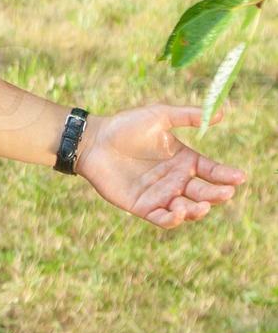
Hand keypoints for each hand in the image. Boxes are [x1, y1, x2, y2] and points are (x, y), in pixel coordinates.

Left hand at [75, 103, 246, 229]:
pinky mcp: (143, 207)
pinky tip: (179, 211)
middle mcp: (177, 180)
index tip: (239, 177)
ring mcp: (161, 195)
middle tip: (225, 192)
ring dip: (199, 210)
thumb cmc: (125, 126)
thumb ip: (189, 115)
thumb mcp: (159, 116)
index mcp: (185, 160)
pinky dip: (174, 219)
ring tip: (202, 205)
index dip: (227, 175)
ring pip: (189, 209)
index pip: (213, 171)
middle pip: (205, 193)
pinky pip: (163, 218)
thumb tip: (223, 112)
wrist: (93, 140)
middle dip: (218, 195)